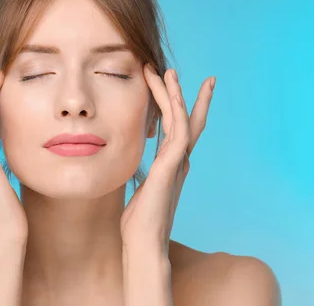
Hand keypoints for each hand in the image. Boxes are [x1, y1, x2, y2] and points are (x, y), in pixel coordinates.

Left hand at [120, 65, 214, 254]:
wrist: (144, 242)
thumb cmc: (138, 222)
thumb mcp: (138, 191)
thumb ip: (140, 177)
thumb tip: (128, 169)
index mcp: (170, 165)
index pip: (176, 130)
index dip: (177, 109)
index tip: (174, 90)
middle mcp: (178, 160)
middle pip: (185, 120)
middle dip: (183, 95)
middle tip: (176, 71)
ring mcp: (178, 161)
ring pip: (181, 118)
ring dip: (175, 93)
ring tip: (168, 71)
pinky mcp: (172, 164)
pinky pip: (179, 129)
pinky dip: (177, 108)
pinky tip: (172, 91)